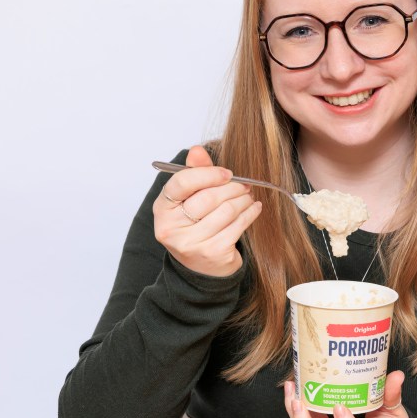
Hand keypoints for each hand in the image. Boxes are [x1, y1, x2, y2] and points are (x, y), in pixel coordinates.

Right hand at [153, 145, 261, 276]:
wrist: (201, 268)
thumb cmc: (195, 226)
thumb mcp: (190, 200)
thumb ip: (195, 173)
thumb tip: (197, 150)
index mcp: (162, 209)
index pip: (181, 183)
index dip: (208, 174)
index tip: (226, 173)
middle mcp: (172, 228)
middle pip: (208, 197)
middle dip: (232, 187)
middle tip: (244, 185)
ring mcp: (191, 243)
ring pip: (226, 211)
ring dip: (243, 200)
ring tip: (248, 196)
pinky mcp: (212, 253)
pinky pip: (238, 226)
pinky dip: (250, 213)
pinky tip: (254, 208)